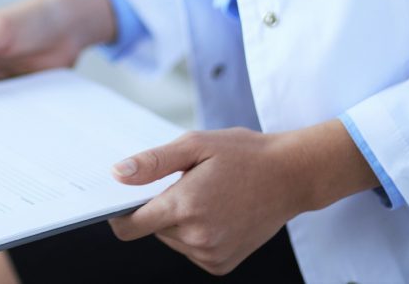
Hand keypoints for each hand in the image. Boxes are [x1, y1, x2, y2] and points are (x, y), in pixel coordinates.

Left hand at [108, 121, 377, 274]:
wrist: (290, 175)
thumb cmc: (244, 155)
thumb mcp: (195, 144)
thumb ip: (152, 162)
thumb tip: (118, 174)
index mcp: (185, 207)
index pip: (131, 226)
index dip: (120, 214)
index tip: (123, 200)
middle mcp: (197, 237)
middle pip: (153, 229)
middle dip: (161, 207)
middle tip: (188, 183)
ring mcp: (211, 254)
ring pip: (172, 239)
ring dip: (179, 220)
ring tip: (208, 195)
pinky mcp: (221, 264)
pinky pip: (191, 250)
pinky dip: (196, 233)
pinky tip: (217, 213)